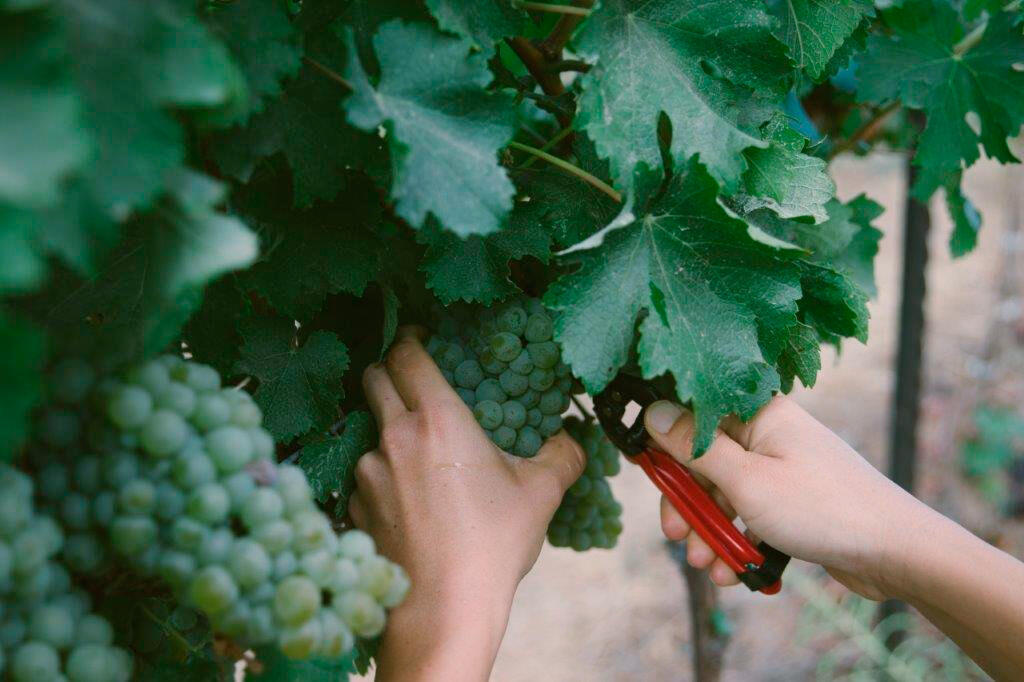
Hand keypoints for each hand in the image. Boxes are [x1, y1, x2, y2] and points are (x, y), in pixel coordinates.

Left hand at [351, 326, 585, 680]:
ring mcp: (368, 472)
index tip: (422, 338)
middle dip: (391, 371)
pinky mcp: (354, 505)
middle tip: (417, 382)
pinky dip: (383, 473)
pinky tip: (409, 497)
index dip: (411, 338)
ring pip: (370, 429)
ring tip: (421, 454)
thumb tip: (571, 440)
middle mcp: (393, 436)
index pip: (406, 353)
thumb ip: (562, 454)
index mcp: (436, 419)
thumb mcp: (540, 493)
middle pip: (375, 378)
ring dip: (389, 429)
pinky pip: (365, 473)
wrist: (443, 609)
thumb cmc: (492, 545)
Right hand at [644, 396, 930, 599]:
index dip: (667, 449)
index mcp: (759, 413)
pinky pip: (750, 515)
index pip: (695, 417)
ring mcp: (783, 469)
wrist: (897, 552)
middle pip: (706, 462)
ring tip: (708, 565)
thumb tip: (652, 410)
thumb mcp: (746, 481)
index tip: (651, 479)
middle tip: (676, 535)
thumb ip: (694, 448)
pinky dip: (738, 540)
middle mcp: (770, 435)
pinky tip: (733, 571)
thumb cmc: (823, 508)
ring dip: (710, 531)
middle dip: (688, 504)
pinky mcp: (794, 501)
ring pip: (726, 495)